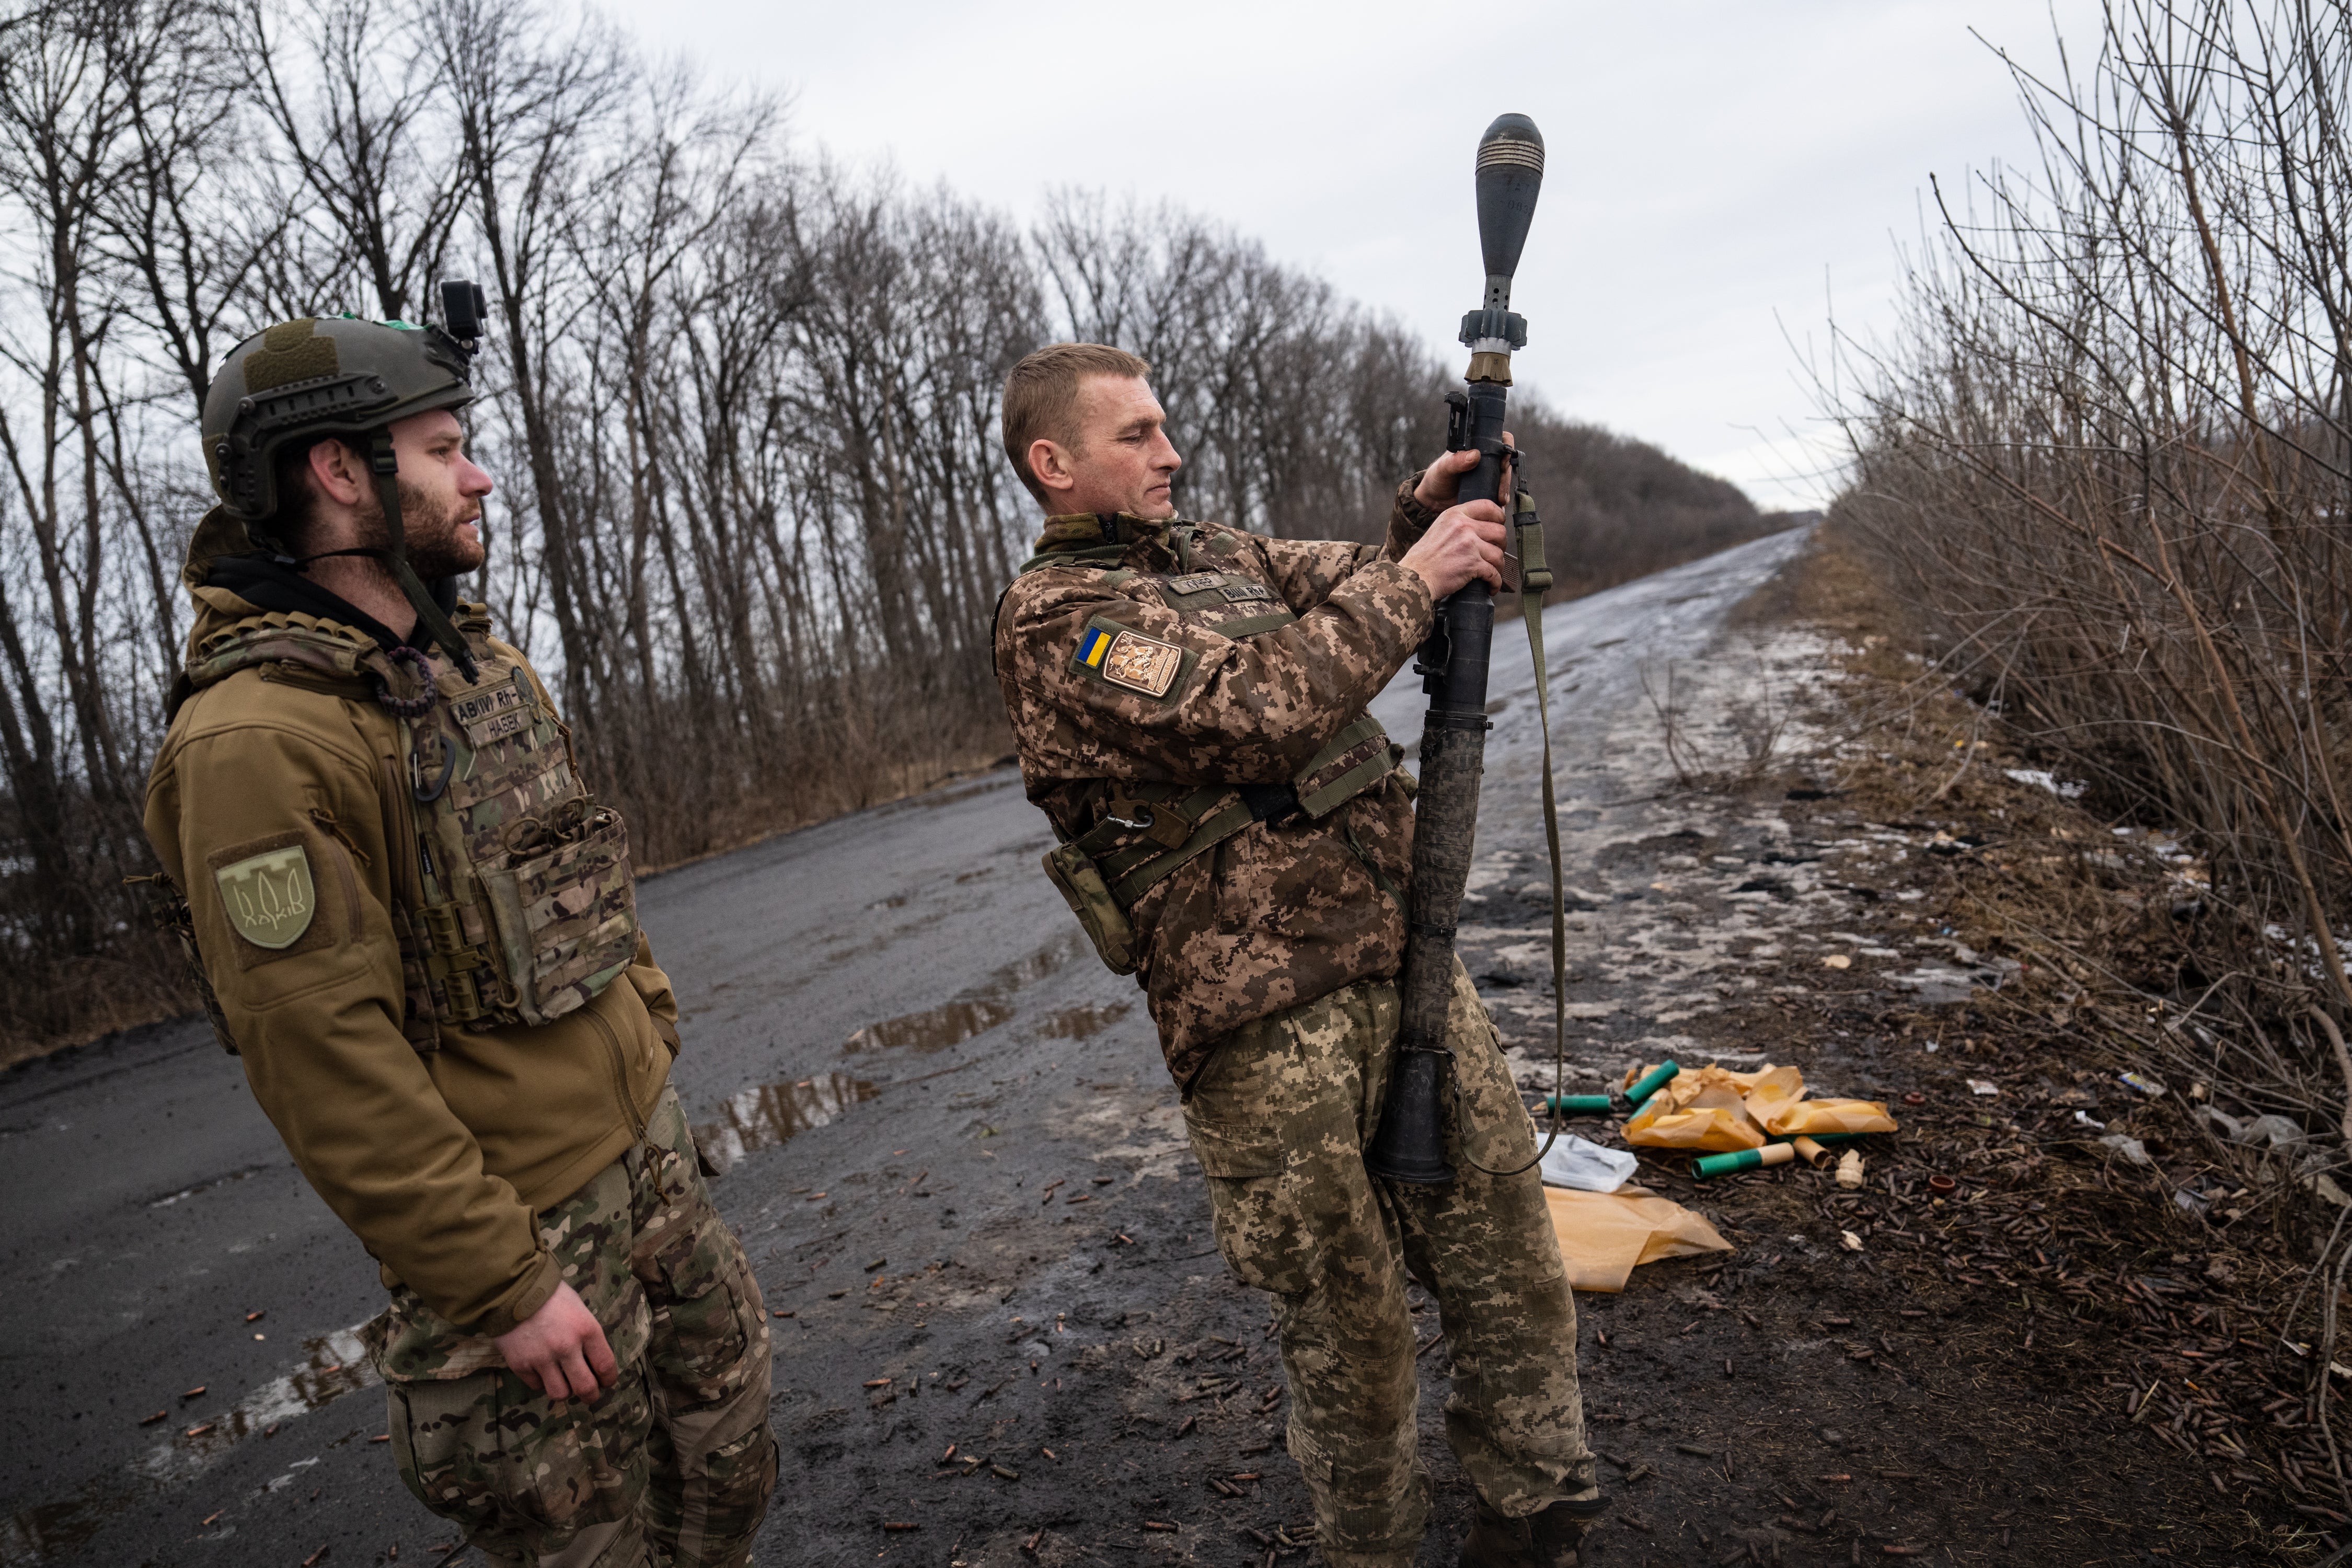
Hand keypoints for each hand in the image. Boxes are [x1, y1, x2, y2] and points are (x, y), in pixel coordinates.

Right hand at [494, 1282, 616, 1401]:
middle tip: (589, 1394)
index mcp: (586, 1330)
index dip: (609, 1379)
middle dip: (590, 1395)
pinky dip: (541, 1381)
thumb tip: (592, 1359)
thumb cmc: (551, 1294)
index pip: (605, 1365)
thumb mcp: (578, 1308)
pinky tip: (541, 1370)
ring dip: (564, 1391)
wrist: (512, 1289)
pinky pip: (536, 1385)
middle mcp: (566, 1347)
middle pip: (585, 1387)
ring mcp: (542, 1358)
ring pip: (560, 1393)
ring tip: (564, 1383)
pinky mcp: (520, 1364)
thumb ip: (585, 1334)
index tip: (606, 1382)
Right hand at [1401, 499, 1508, 601]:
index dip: (1499, 516)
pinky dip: (1495, 583)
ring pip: (1499, 554)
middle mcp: (1463, 527)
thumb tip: (1483, 525)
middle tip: (1495, 553)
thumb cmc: (1424, 557)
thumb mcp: (1439, 528)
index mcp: (1455, 515)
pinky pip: (1494, 573)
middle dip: (1501, 545)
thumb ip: (1459, 523)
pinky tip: (1491, 586)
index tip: (1500, 524)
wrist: (1415, 576)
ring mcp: (1469, 545)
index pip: (1487, 506)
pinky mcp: (1472, 565)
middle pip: (1499, 531)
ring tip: (1493, 572)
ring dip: (1499, 566)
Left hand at [1412, 428, 1515, 510]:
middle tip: (1501, 488)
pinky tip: (1499, 504)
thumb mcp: (1443, 468)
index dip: (1506, 447)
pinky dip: (1502, 497)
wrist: (1433, 500)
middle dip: (1506, 475)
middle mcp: (1485, 459)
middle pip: (1505, 461)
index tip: (1502, 462)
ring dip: (1505, 488)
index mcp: (1476, 446)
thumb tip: (1474, 455)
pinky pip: (1500, 491)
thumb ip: (1456, 460)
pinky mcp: (1488, 489)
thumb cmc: (1436, 478)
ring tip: (1500, 499)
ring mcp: (1488, 475)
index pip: (1499, 439)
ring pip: (1505, 477)